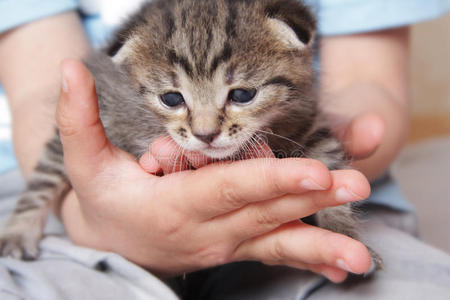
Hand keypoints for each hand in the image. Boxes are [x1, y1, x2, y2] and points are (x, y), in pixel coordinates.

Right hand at [57, 59, 371, 282]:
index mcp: (174, 207)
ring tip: (361, 254)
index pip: (227, 189)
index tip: (312, 172)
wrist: (116, 244)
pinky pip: (277, 253)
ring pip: (276, 239)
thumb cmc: (104, 201)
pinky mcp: (237, 247)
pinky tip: (343, 265)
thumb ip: (79, 118)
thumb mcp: (84, 162)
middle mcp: (208, 231)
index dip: (269, 182)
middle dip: (311, 198)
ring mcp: (227, 244)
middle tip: (355, 183)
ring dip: (321, 240)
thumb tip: (72, 71)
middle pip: (264, 211)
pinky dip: (311, 258)